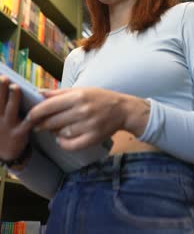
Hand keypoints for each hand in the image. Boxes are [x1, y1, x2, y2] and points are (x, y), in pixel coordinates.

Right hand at [0, 76, 32, 160]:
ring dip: (13, 98)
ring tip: (16, 87)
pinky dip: (32, 115)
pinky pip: (27, 123)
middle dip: (1, 89)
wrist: (6, 154)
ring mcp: (8, 126)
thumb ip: (3, 102)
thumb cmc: (4, 128)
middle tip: (4, 78)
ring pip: (11, 110)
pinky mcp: (19, 133)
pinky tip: (37, 107)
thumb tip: (4, 80)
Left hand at [27, 87, 149, 150]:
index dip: (36, 113)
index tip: (28, 116)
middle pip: (53, 121)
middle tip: (38, 125)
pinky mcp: (93, 138)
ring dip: (54, 132)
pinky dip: (63, 143)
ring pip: (61, 133)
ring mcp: (88, 126)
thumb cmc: (99, 98)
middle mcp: (83, 111)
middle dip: (42, 124)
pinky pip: (70, 145)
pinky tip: (62, 138)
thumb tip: (39, 93)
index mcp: (78, 96)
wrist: (122, 109)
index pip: (49, 106)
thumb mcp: (81, 90)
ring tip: (56, 128)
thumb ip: (59, 93)